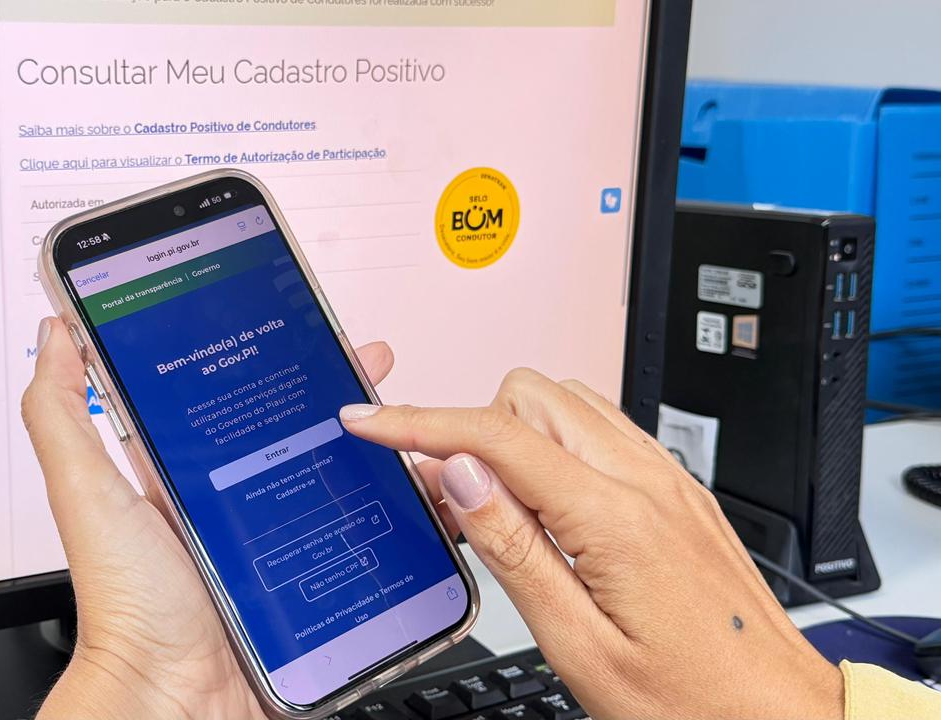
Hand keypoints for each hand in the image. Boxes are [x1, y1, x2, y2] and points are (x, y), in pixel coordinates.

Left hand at [21, 318, 397, 719]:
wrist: (175, 704)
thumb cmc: (128, 607)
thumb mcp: (87, 495)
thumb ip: (61, 414)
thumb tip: (54, 335)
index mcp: (185, 476)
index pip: (236, 398)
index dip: (271, 356)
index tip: (299, 323)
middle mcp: (235, 505)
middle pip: (300, 434)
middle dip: (339, 394)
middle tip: (367, 365)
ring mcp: (279, 545)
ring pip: (341, 484)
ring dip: (380, 453)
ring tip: (410, 425)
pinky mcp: (313, 586)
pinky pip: (364, 544)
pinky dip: (397, 519)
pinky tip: (425, 498)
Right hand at [339, 369, 842, 719]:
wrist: (778, 714)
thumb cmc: (690, 700)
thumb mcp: (579, 646)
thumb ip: (513, 549)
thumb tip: (458, 472)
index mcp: (615, 518)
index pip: (495, 436)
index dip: (418, 423)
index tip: (369, 422)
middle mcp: (645, 481)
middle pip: (528, 397)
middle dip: (471, 430)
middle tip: (444, 494)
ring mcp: (665, 479)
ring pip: (564, 403)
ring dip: (512, 435)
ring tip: (495, 508)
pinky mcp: (675, 490)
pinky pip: (601, 429)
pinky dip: (554, 446)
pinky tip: (544, 505)